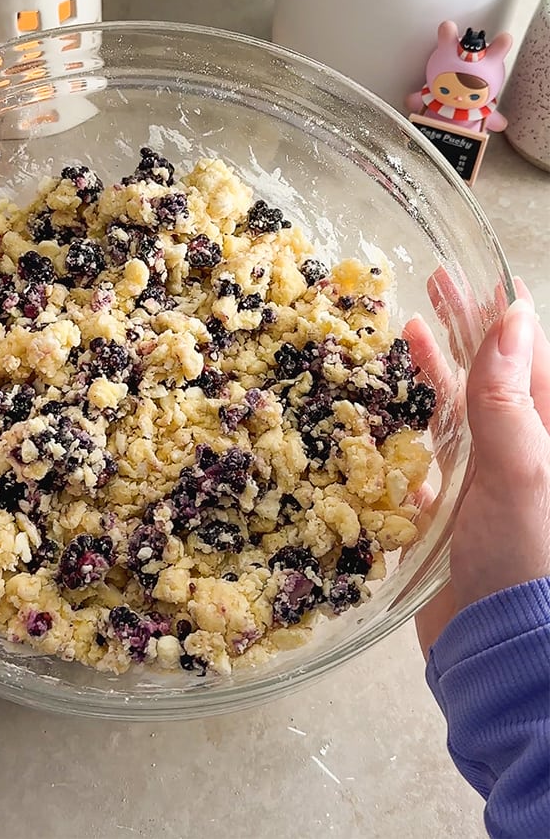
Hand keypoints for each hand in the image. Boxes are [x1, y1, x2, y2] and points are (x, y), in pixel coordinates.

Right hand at [413, 278, 549, 654]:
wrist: (501, 646)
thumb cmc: (526, 559)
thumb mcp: (522, 471)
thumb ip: (509, 399)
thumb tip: (513, 319)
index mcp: (548, 435)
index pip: (527, 358)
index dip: (498, 314)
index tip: (470, 275)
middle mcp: (525, 454)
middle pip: (494, 376)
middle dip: (466, 330)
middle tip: (432, 284)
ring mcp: (490, 484)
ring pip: (461, 413)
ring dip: (436, 372)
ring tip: (409, 332)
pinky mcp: (456, 516)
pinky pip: (431, 461)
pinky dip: (410, 432)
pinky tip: (387, 417)